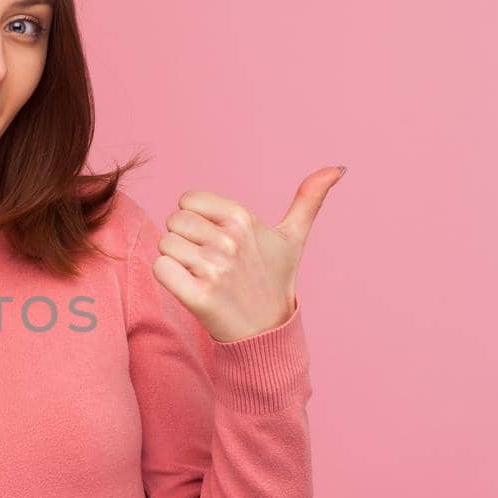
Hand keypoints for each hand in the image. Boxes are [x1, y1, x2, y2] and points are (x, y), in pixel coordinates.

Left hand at [152, 166, 345, 342]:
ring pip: (165, 245)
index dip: (196, 219)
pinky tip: (189, 288)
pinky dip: (168, 278)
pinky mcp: (198, 296)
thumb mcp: (293, 238)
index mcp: (244, 218)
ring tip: (201, 276)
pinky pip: (160, 269)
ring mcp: (214, 269)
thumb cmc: (274, 280)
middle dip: (185, 240)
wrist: (267, 330)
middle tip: (208, 261)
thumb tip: (338, 167)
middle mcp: (229, 240)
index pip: (188, 200)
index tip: (215, 239)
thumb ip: (308, 200)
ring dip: (176, 261)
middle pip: (174, 221)